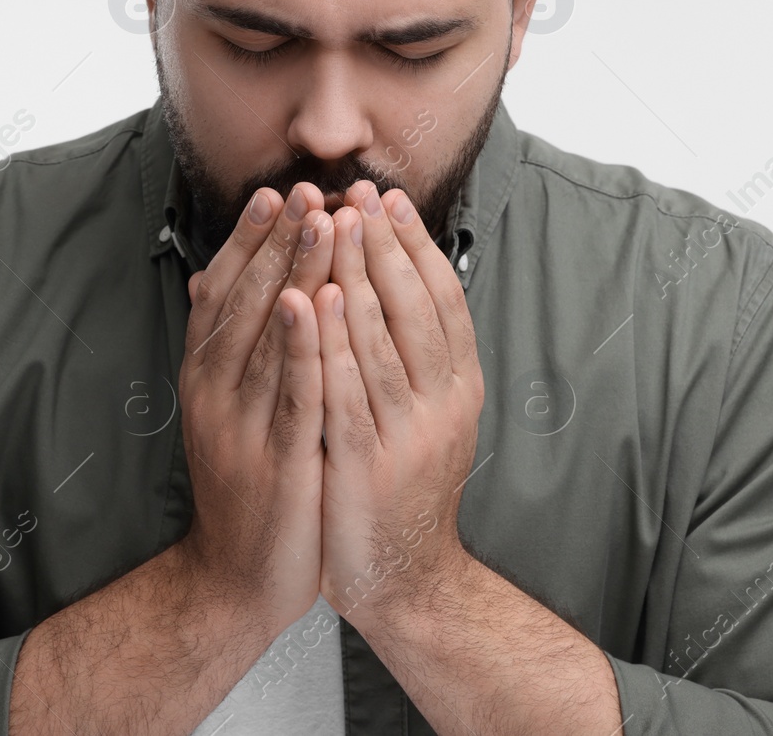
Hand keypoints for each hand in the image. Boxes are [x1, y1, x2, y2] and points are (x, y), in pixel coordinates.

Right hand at [177, 182, 336, 634]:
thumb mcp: (224, 411)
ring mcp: (242, 426)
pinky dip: (300, 343)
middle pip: (245, 303)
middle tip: (305, 190)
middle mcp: (215, 394)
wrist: (237, 578)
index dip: (248, 242)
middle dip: (277, 242)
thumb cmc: (244, 485)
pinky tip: (312, 302)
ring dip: (294, 273)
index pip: (223, 293)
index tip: (274, 193)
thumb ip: (223, 349)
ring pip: (268, 336)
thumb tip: (207, 280)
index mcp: (204, 378)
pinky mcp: (275, 460)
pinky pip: (290, 391)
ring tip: (319, 221)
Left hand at [315, 180, 483, 632]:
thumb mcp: (425, 415)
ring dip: (358, 277)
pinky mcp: (369, 465)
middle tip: (358, 193)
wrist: (403, 579)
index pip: (443, 300)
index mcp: (459, 387)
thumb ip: (413, 356)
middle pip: (415, 308)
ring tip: (335, 226)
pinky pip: (348, 392)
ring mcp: (409, 435)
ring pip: (383, 341)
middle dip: (384, 245)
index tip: (388, 198)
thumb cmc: (402, 487)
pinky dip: (331, 343)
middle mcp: (444, 405)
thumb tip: (392, 279)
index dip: (416, 245)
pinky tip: (313, 303)